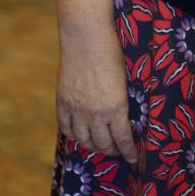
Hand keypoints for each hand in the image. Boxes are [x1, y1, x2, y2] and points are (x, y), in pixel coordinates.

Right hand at [56, 29, 139, 164]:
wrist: (86, 37)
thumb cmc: (111, 54)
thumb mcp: (124, 81)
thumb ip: (121, 103)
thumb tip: (121, 121)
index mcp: (116, 107)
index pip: (123, 139)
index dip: (128, 152)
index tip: (131, 158)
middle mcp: (95, 113)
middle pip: (103, 144)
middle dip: (112, 151)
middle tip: (117, 151)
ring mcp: (77, 109)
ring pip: (84, 140)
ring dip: (93, 146)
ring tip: (99, 146)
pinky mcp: (63, 103)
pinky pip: (66, 129)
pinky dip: (73, 135)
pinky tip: (79, 135)